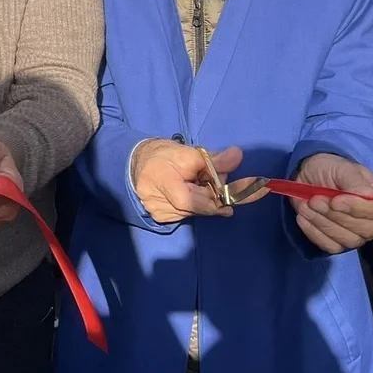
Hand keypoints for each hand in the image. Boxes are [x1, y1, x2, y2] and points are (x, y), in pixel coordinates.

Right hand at [131, 140, 261, 222]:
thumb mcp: (188, 152)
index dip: (217, 200)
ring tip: (196, 181)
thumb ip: (213, 159)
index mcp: (162, 183)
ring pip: (196, 210)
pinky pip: (188, 213)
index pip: (194, 200)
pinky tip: (189, 190)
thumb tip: (238, 155)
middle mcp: (159, 204)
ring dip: (205, 198)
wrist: (133, 164)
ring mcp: (159, 214)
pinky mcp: (161, 219)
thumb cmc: (161, 155)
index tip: (238, 201)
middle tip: (214, 177)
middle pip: (200, 206)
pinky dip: (195, 203)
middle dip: (214, 194)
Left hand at [290, 153, 372, 253]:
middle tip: (315, 200)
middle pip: (367, 229)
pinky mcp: (339, 243)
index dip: (361, 208)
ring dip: (323, 222)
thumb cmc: (329, 170)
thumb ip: (357, 182)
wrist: (306, 178)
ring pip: (348, 239)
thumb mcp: (342, 168)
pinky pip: (331, 246)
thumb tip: (370, 195)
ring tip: (307, 205)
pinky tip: (303, 217)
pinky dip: (314, 232)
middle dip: (336, 215)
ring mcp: (358, 234)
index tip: (336, 200)